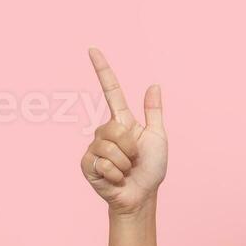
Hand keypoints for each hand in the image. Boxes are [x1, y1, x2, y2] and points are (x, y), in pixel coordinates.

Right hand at [80, 47, 167, 216]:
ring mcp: (94, 147)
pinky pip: (103, 162)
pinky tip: (116, 179)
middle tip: (134, 159)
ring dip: (124, 162)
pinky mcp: (87, 164)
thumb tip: (154, 85)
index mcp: (122, 121)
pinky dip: (115, 174)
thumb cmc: (151, 169)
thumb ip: (154, 112)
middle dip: (130, 147)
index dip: (102, 70)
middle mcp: (105, 131)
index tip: (93, 49)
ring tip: (126, 170)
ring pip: (109, 146)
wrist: (142, 196)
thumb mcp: (158, 138)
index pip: (110, 91)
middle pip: (114, 127)